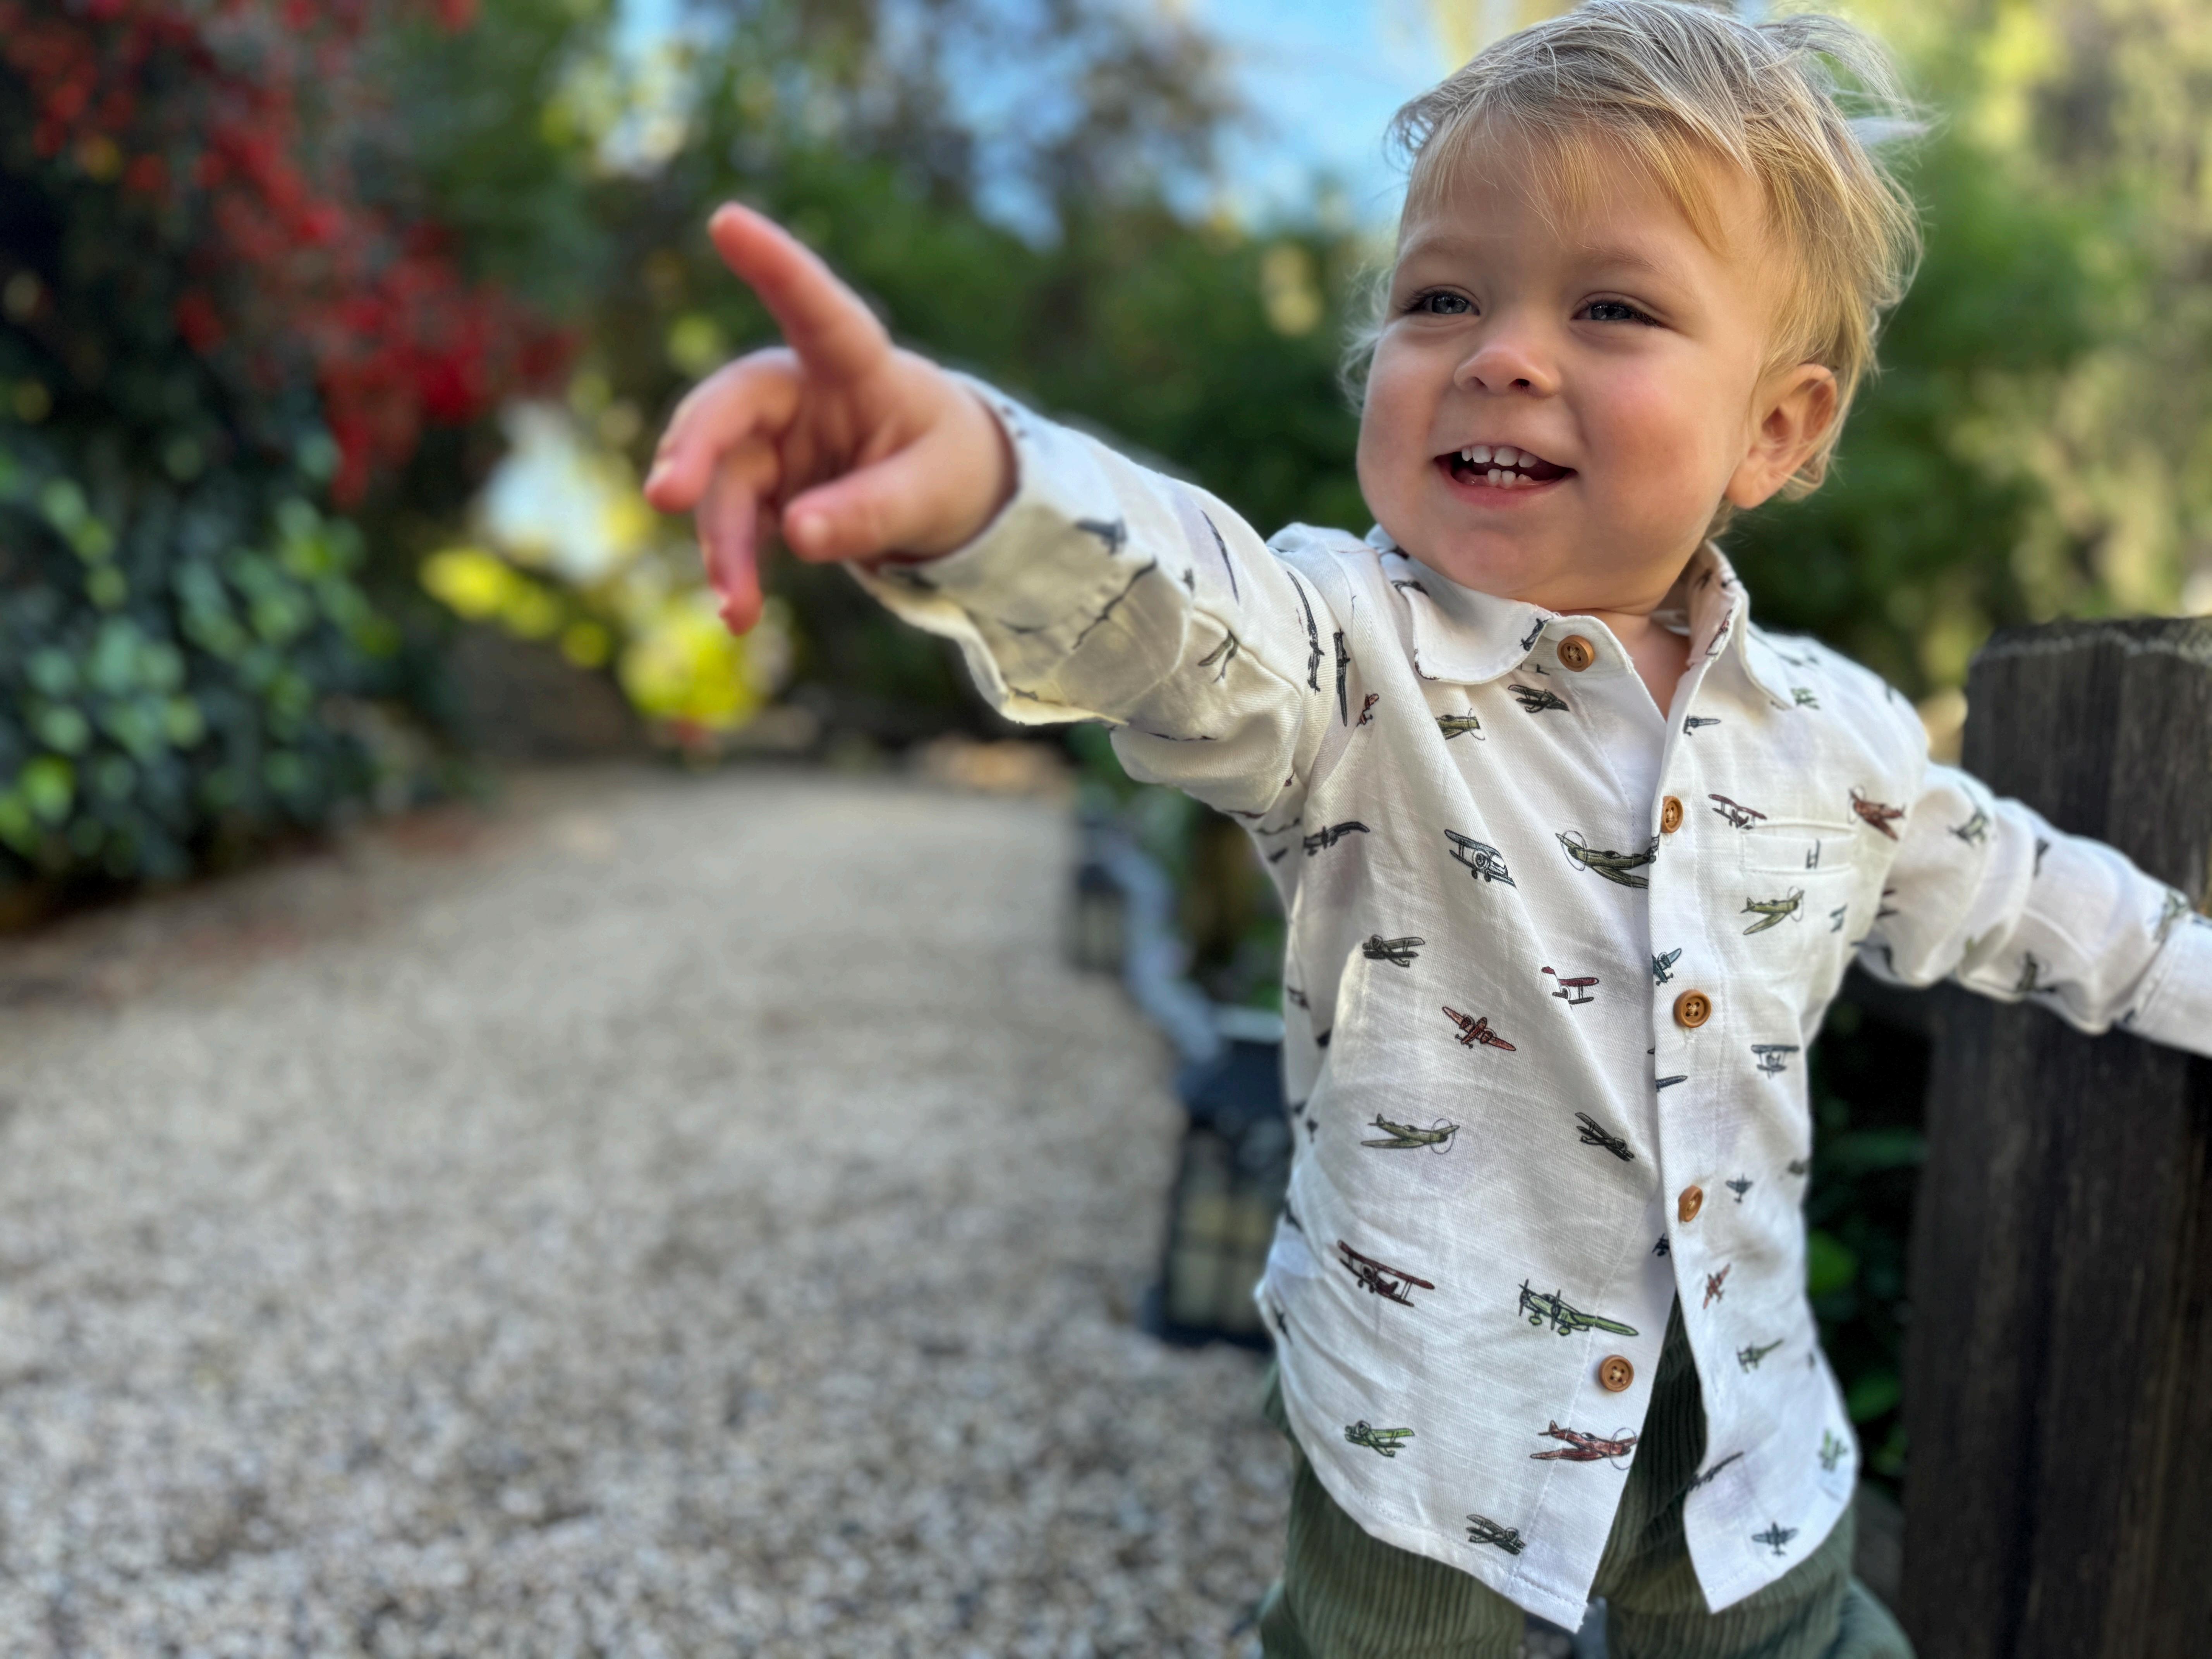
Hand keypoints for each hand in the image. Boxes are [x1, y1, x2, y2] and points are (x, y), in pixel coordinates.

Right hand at [643, 203, 1015, 633]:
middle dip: (696, 449)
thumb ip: (873, 510)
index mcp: (858, 365)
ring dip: (722, 544)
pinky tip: (740, 614)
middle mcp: (801, 390)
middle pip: (732, 406)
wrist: (939, 493)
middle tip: (665, 495)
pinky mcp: (759, 483)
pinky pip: (732, 521)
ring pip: (723, 481)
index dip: (775, 265)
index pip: (816, 308)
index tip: (728, 219)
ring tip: (736, 610)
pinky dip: (734, 566)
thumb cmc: (947, 468)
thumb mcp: (931, 495)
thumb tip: (799, 533)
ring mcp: (773, 438)